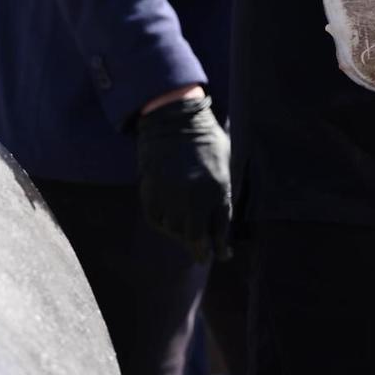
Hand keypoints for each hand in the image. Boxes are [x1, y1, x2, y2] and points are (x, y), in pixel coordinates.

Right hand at [134, 93, 232, 262]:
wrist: (174, 119)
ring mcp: (169, 194)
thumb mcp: (224, 166)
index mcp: (216, 188)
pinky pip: (155, 219)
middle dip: (200, 248)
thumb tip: (220, 228)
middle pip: (194, 236)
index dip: (221, 248)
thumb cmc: (206, 140)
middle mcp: (191, 195)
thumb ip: (222, 196)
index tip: (222, 256)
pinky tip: (169, 221)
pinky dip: (163, 224)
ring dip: (181, 234)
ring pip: (173, 230)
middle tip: (202, 255)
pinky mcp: (150, 191)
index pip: (219, 230)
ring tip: (186, 231)